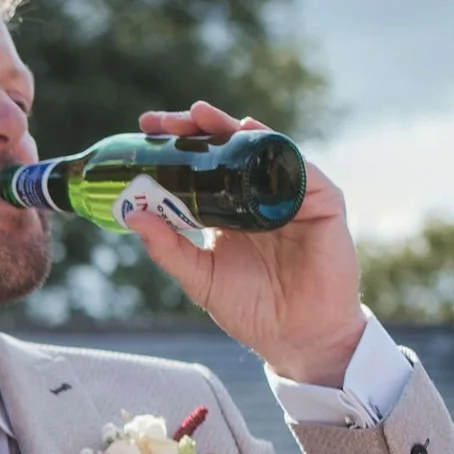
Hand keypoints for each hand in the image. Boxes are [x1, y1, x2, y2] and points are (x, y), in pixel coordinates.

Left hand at [119, 99, 365, 388]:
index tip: (147, 129)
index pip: (202, 166)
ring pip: (262, 149)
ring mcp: (291, 195)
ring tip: (202, 116)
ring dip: (232, 128)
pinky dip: (276, 149)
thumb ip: (168, 248)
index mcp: (229, 209)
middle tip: (168, 120)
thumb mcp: (200, 278)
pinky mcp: (322, 202)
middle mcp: (259, 195)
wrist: (296, 337)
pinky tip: (253, 136)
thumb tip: (132, 214)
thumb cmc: (251, 309)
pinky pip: (299, 168)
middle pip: (229, 148)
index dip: (178, 145)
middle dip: (198, 127)